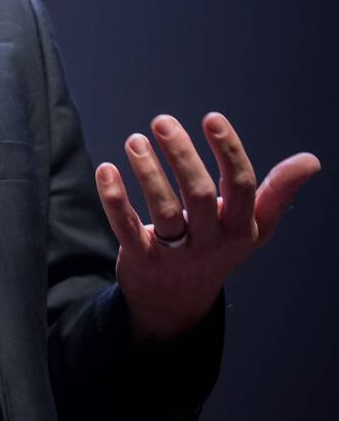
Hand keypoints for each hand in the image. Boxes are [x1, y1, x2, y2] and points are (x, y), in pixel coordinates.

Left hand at [94, 112, 320, 343]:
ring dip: (148, 172)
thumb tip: (312, 160)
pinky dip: (115, 199)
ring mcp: (176, 253)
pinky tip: (107, 170)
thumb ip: (277, 193)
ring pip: (163, 211)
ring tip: (135, 140)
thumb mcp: (252, 227)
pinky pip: (126, 228)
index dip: (228, 150)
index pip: (240, 185)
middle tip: (162, 121)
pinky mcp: (142, 260)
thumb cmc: (218, 249)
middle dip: (181, 155)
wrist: (178, 303)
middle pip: (199, 194)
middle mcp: (211, 241)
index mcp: (240, 227)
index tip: (211, 117)